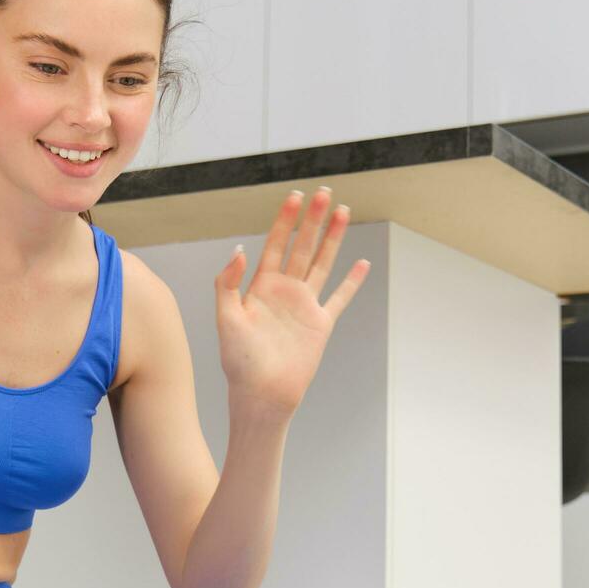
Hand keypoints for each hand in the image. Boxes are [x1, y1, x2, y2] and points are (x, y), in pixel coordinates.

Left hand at [214, 186, 370, 422]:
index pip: (275, 244)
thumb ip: (228, 283)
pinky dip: (352, 281)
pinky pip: (340, 297)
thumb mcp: (226, 319)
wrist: (261, 394)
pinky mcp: (321, 324)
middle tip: (324, 193)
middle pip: (302, 247)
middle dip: (312, 219)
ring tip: (343, 212)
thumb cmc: (239, 362)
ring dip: (333, 239)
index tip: (295, 196)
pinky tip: (362, 263)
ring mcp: (304, 305)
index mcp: (260, 286)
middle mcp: (284, 291)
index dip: (285, 220)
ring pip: (322, 263)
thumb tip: (240, 250)